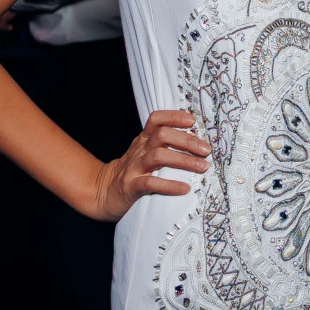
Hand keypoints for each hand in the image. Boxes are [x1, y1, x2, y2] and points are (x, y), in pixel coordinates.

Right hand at [90, 109, 210, 221]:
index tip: (193, 121)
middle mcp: (139, 150)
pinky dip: (170, 185)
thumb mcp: (144, 153)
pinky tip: (185, 188)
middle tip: (206, 150)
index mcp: (143, 140)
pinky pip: (151, 183)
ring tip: (202, 167)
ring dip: (183, 160)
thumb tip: (196, 142)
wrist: (103, 192)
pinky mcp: (131, 186)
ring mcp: (134, 168)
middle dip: (187, 141)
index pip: (156, 120)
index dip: (174, 117)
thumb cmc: (132, 172)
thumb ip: (163, 146)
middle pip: (162, 136)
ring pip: (159, 156)